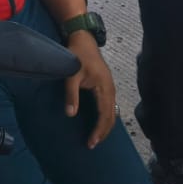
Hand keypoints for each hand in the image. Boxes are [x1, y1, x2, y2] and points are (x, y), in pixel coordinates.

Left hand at [63, 31, 116, 146]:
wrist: (83, 39)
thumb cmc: (77, 55)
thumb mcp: (72, 74)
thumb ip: (71, 94)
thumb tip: (70, 114)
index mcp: (104, 88)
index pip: (104, 115)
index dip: (99, 130)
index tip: (91, 142)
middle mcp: (111, 89)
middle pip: (111, 116)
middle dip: (103, 132)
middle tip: (92, 144)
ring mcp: (110, 87)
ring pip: (112, 112)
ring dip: (105, 126)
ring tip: (96, 137)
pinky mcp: (106, 85)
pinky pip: (109, 106)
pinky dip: (105, 117)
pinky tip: (99, 122)